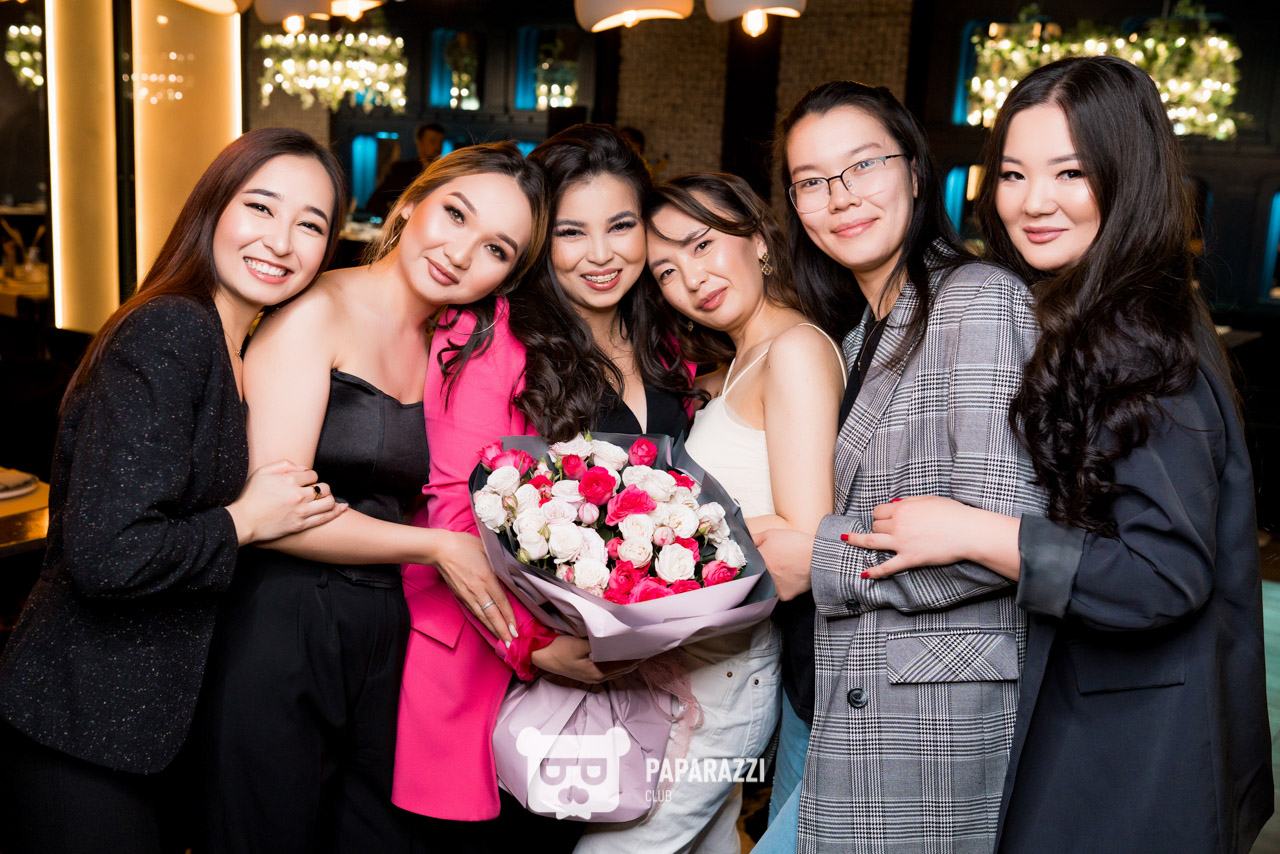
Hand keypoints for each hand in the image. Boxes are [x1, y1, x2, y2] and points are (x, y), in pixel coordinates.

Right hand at [227, 459, 345, 545]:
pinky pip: (325, 518)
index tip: (304, 482)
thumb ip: (284, 465)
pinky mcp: (301, 525)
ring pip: (328, 502)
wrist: (244, 521)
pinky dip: (337, 511)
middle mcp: (298, 495)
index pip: (312, 474)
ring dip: (329, 498)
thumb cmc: (251, 496)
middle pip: (323, 487)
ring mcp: (301, 512)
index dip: (309, 477)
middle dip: (321, 487)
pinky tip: (343, 507)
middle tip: (314, 491)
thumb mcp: (263, 472)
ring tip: (323, 499)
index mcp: (289, 480)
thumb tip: (302, 468)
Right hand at [430, 530, 516, 644]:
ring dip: (493, 630)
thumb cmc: (465, 545)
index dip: (509, 617)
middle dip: (502, 631)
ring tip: (502, 641)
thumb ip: (500, 562)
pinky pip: (474, 612)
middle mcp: (478, 590)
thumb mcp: (487, 549)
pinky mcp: (460, 596)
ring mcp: (468, 595)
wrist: (440, 549)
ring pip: (482, 617)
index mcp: (487, 578)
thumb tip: (513, 569)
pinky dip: (482, 622)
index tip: (516, 630)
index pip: (501, 602)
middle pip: (492, 615)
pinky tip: (488, 627)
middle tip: (511, 645)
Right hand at [531, 636, 639, 684]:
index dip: (637, 656)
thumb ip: (599, 644)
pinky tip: (622, 654)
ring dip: (628, 661)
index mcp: (597, 672)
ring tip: (639, 650)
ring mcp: (592, 677)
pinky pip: (609, 669)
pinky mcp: (587, 673)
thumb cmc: (558, 648)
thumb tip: (617, 640)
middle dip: (636, 659)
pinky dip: (619, 662)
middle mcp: (597, 678)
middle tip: (648, 647)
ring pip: (617, 670)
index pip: (624, 664)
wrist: (539, 654)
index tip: (648, 646)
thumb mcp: (579, 644)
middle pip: (623, 669)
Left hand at [752, 528, 813, 600]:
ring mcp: (772, 589)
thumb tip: (744, 542)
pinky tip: (790, 577)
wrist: (817, 557)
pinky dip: (783, 586)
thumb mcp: (771, 534)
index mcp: (756, 562)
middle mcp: (762, 578)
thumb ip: (754, 538)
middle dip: (762, 570)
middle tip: (773, 563)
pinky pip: (779, 592)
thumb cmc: (795, 544)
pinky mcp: (784, 596)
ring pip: (766, 586)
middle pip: (756, 576)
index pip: (747, 564)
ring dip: (771, 580)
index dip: (752, 561)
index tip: (758, 559)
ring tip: (782, 570)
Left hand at [842, 496, 974, 578]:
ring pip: (871, 541)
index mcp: (902, 508)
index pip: (879, 511)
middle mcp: (898, 524)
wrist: (968, 532)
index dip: (880, 514)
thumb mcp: (929, 500)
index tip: (884, 518)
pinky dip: (874, 571)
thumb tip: (893, 503)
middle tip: (884, 531)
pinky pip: (887, 566)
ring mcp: (901, 543)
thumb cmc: (952, 513)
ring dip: (856, 540)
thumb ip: (909, 501)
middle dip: (877, 527)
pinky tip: (864, 574)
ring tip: (845, 540)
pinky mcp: (909, 559)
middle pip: (875, 525)